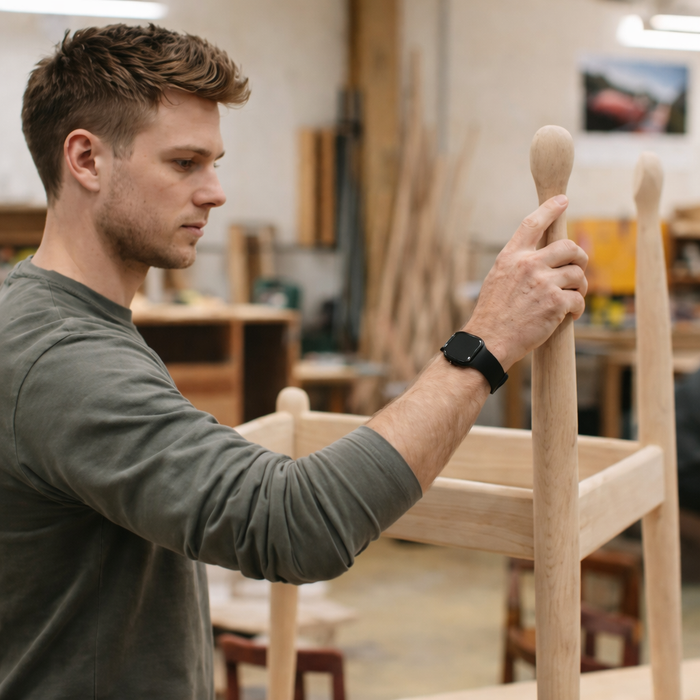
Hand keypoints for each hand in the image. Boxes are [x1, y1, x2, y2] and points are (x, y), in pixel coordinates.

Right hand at [465, 195, 587, 370]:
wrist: (490, 341)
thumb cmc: (493, 315)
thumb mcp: (497, 280)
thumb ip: (518, 266)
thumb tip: (541, 259)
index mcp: (511, 257)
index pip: (532, 224)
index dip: (550, 209)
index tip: (562, 200)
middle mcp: (528, 265)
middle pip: (568, 247)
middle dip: (579, 257)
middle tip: (578, 269)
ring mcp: (543, 283)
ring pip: (578, 274)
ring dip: (580, 287)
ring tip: (572, 298)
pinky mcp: (556, 303)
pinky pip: (579, 300)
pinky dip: (577, 309)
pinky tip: (569, 315)